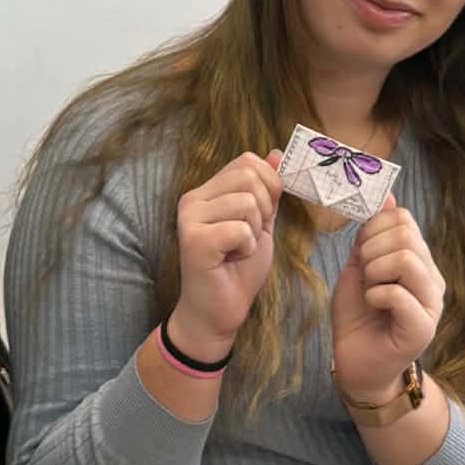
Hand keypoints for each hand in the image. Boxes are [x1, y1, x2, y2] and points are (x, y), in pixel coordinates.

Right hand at [172, 150, 282, 356]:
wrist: (218, 312)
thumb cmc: (237, 270)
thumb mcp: (261, 223)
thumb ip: (266, 191)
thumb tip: (274, 152)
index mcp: (207, 191)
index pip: (247, 161)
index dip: (269, 184)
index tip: (263, 215)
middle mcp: (193, 199)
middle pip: (249, 176)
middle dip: (264, 209)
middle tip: (249, 236)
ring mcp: (190, 218)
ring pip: (247, 202)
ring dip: (256, 231)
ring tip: (239, 249)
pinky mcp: (194, 241)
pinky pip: (241, 229)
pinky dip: (248, 247)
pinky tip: (232, 259)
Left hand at [329, 203, 443, 405]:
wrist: (356, 362)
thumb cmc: (358, 315)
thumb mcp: (359, 267)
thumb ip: (371, 235)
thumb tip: (387, 195)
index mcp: (418, 261)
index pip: (404, 219)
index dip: (373, 228)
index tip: (361, 252)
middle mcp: (432, 279)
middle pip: (406, 235)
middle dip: (372, 249)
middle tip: (366, 274)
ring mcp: (431, 304)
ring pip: (406, 259)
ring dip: (375, 271)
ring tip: (371, 290)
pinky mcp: (423, 328)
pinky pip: (399, 293)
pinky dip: (376, 295)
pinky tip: (374, 306)